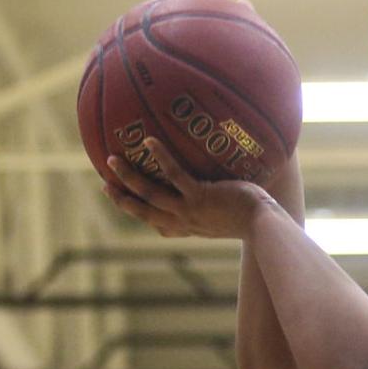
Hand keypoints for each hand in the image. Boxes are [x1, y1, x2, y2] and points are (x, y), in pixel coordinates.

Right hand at [104, 140, 269, 239]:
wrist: (264, 225)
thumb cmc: (253, 217)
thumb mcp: (229, 215)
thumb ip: (218, 204)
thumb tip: (222, 187)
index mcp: (189, 228)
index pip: (159, 225)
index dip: (138, 214)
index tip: (123, 201)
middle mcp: (185, 222)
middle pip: (144, 212)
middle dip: (121, 199)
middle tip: (103, 183)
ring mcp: (190, 211)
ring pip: (150, 195)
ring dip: (128, 178)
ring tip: (111, 159)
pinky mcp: (200, 197)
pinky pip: (175, 175)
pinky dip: (161, 158)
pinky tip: (149, 140)